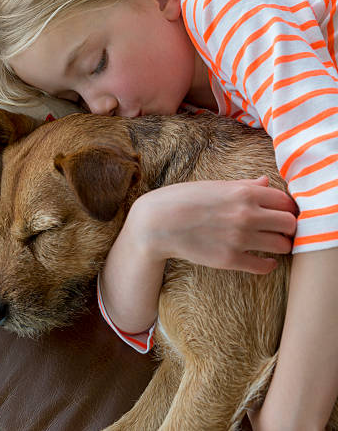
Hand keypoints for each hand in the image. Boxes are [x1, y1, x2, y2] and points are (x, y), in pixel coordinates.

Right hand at [132, 176, 296, 273]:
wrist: (158, 223)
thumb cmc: (184, 199)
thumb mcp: (215, 185)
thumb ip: (245, 185)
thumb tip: (266, 182)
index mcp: (244, 192)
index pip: (285, 201)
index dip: (287, 207)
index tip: (283, 212)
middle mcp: (247, 215)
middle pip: (290, 223)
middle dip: (289, 227)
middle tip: (282, 230)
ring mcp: (240, 239)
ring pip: (282, 246)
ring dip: (281, 245)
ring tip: (274, 244)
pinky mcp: (230, 260)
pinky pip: (264, 266)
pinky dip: (268, 264)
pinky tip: (263, 260)